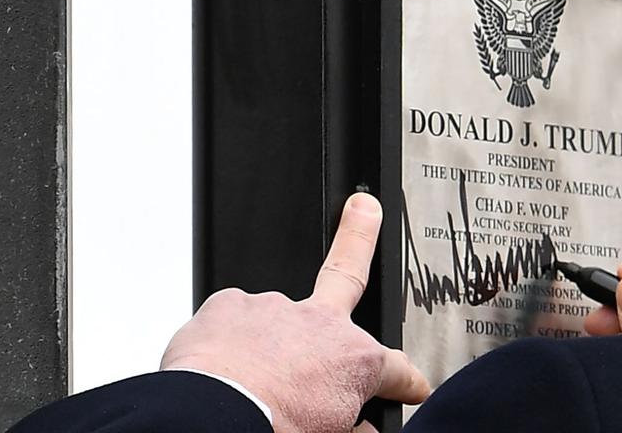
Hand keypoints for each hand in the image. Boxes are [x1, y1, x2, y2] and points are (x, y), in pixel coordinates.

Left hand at [161, 193, 428, 431]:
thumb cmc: (270, 431)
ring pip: (274, 323)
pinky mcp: (228, 307)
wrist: (208, 425)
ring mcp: (273, 309)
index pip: (397, 370)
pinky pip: (231, 325)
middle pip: (348, 273)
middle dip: (360, 235)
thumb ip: (350, 426)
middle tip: (365, 211)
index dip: (408, 381)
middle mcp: (320, 325)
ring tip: (246, 378)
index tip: (413, 389)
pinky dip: (227, 345)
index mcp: (354, 361)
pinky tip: (220, 370)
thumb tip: (359, 428)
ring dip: (266, 344)